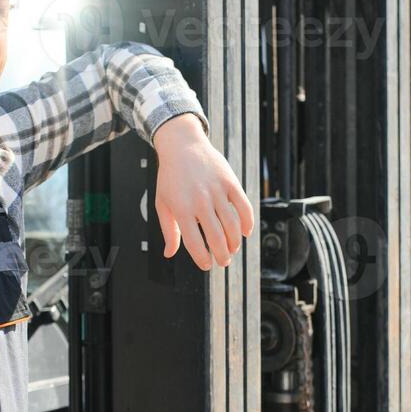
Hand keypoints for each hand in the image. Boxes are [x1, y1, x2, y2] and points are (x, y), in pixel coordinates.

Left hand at [152, 114, 255, 270]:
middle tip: (223, 261)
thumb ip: (169, 231)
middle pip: (217, 238)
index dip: (202, 259)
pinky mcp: (230, 182)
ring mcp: (216, 191)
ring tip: (232, 249)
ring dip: (234, 243)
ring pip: (232, 225)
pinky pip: (244, 207)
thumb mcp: (163, 204)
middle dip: (222, 255)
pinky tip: (245, 233)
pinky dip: (247, 223)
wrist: (182, 146)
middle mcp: (200, 201)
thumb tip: (170, 254)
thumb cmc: (170, 178)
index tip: (206, 265)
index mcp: (181, 209)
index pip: (194, 243)